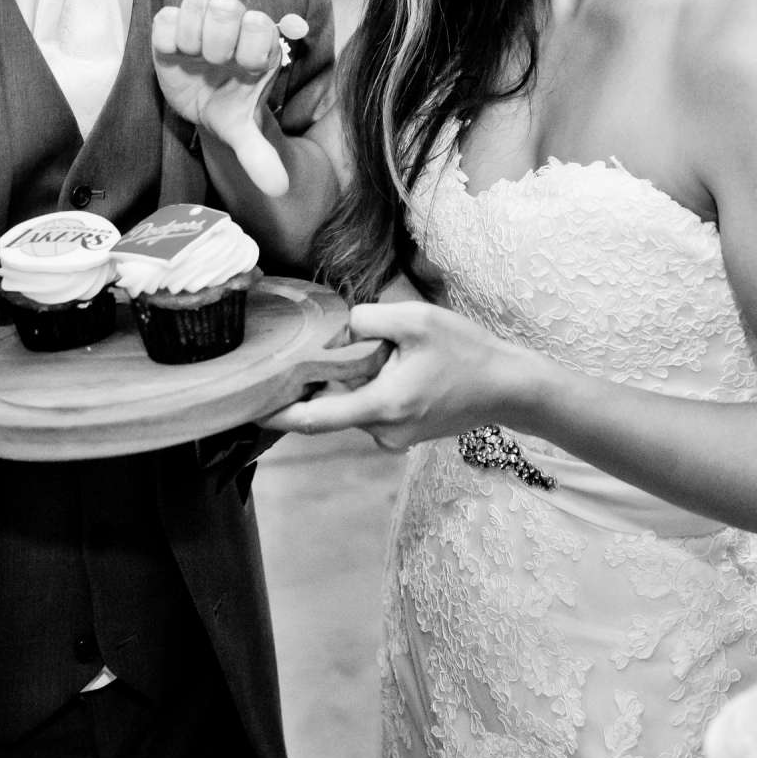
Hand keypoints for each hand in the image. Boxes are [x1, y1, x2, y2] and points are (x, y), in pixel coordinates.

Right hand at [151, 0, 307, 195]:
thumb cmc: (228, 107)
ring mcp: (202, 21)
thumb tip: (279, 188)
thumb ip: (259, 155)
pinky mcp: (172, 24)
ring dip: (192, 36)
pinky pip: (165, 15)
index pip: (261, 25)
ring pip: (197, 1)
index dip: (249, 50)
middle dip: (218, 41)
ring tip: (192, 59)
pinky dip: (166, 36)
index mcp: (261, 44)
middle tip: (213, 64)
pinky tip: (173, 55)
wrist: (200, 102)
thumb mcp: (242, 132)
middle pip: (228, 6)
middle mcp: (235, 25)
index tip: (243, 73)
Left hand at [261, 301, 535, 451]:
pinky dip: (369, 388)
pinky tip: (392, 364)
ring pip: (352, 406)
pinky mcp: (404, 434)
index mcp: (380, 407)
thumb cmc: (467, 353)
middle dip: (321, 380)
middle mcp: (381, 432)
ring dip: (351, 381)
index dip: (276, 414)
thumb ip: (369, 319)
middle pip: (331, 407)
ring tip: (377, 351)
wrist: (509, 388)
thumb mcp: (416, 320)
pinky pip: (371, 409)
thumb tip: (339, 331)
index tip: (247, 408)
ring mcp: (393, 437)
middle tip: (313, 350)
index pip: (312, 419)